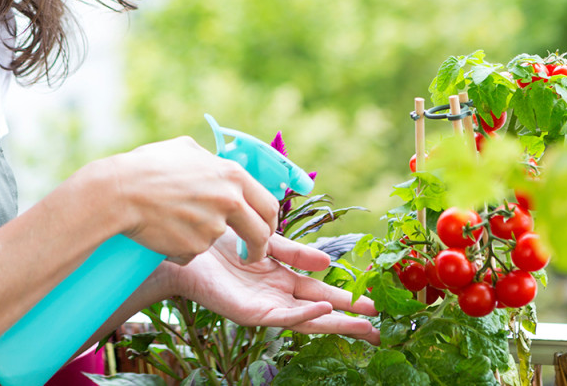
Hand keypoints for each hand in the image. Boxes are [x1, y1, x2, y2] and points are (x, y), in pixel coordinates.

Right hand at [100, 137, 278, 264]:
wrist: (120, 192)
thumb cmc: (147, 166)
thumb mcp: (185, 149)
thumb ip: (210, 160)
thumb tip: (217, 163)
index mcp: (232, 175)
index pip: (269, 204)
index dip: (270, 221)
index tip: (264, 230)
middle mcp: (229, 201)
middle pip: (260, 233)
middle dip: (259, 248)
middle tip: (251, 254)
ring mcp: (213, 227)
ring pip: (218, 240)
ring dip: (202, 238)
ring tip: (173, 222)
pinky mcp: (195, 247)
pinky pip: (193, 252)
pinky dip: (182, 247)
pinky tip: (162, 231)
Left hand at [164, 231, 379, 344]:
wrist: (185, 249)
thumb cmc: (220, 242)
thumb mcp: (266, 240)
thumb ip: (294, 252)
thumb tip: (327, 262)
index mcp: (283, 279)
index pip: (322, 292)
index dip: (348, 297)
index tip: (375, 302)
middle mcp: (278, 296)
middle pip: (322, 311)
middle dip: (350, 318)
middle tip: (381, 326)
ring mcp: (266, 307)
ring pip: (307, 320)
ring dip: (336, 322)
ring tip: (364, 324)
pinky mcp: (251, 313)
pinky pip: (283, 316)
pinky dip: (305, 315)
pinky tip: (325, 311)